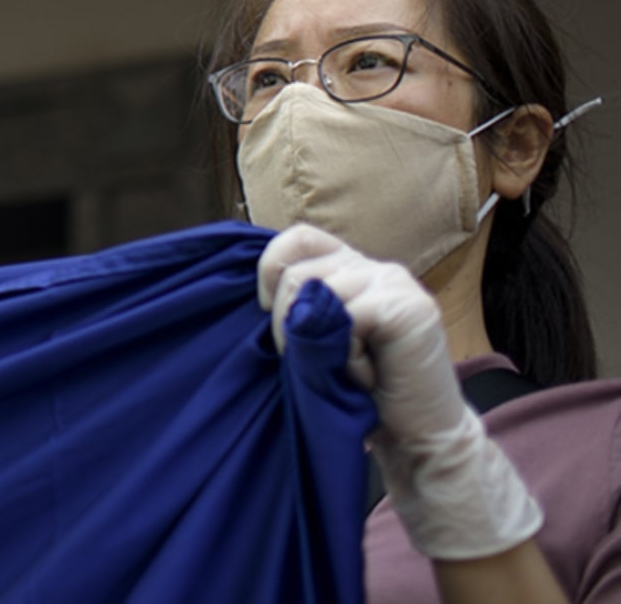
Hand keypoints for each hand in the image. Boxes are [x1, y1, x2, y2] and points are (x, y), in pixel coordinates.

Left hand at [258, 226, 540, 560]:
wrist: (420, 437)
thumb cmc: (362, 392)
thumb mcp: (319, 341)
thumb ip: (299, 309)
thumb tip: (255, 296)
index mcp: (351, 268)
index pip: (299, 238)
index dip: (271, 267)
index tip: (264, 311)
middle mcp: (375, 268)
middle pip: (299, 270)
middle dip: (284, 320)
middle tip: (307, 361)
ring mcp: (395, 284)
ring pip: (320, 290)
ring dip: (314, 341)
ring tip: (341, 371)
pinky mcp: (410, 308)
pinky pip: (350, 317)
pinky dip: (347, 356)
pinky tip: (364, 377)